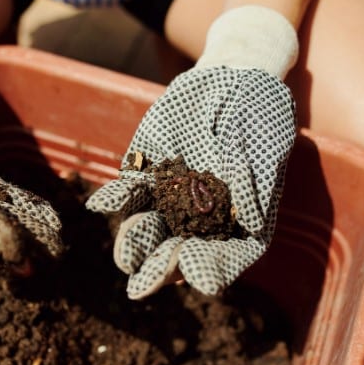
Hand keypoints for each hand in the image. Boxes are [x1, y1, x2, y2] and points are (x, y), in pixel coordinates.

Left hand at [86, 6, 297, 298]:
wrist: (230, 77)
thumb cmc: (258, 111)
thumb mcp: (264, 139)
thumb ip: (253, 177)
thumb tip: (250, 218)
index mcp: (239, 221)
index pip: (228, 256)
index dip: (211, 267)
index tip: (194, 274)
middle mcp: (203, 218)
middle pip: (182, 251)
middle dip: (161, 268)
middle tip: (141, 287)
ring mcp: (171, 199)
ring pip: (150, 227)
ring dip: (135, 241)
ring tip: (124, 256)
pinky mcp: (145, 175)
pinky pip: (128, 191)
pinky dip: (114, 197)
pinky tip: (100, 204)